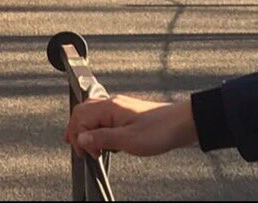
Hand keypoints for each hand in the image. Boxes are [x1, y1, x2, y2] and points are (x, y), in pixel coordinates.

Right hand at [64, 95, 197, 157]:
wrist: (181, 123)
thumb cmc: (159, 130)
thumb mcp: (129, 140)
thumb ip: (102, 138)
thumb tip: (81, 139)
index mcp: (109, 107)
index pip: (80, 117)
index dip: (77, 137)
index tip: (84, 153)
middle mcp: (111, 103)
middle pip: (82, 111)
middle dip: (76, 131)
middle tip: (80, 150)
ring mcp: (118, 106)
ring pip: (92, 113)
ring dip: (86, 129)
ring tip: (90, 148)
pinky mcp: (125, 113)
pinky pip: (103, 116)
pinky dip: (98, 128)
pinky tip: (105, 141)